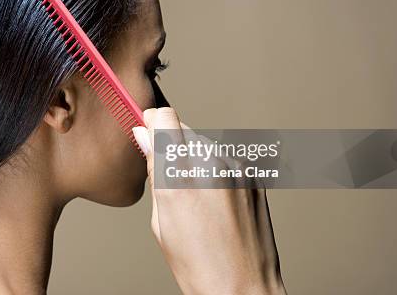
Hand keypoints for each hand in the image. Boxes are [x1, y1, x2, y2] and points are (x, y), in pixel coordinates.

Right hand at [133, 108, 286, 294]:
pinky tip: (215, 200)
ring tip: (196, 197)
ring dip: (194, 158)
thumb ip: (154, 170)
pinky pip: (224, 158)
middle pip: (183, 128)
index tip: (148, 131)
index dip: (153, 123)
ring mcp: (237, 168)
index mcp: (180, 178)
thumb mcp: (160, 221)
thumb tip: (142, 136)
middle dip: (172, 144)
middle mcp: (211, 165)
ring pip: (204, 143)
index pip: (164, 118)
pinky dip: (214, 170)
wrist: (244, 288)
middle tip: (170, 177)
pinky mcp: (254, 175)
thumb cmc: (198, 265)